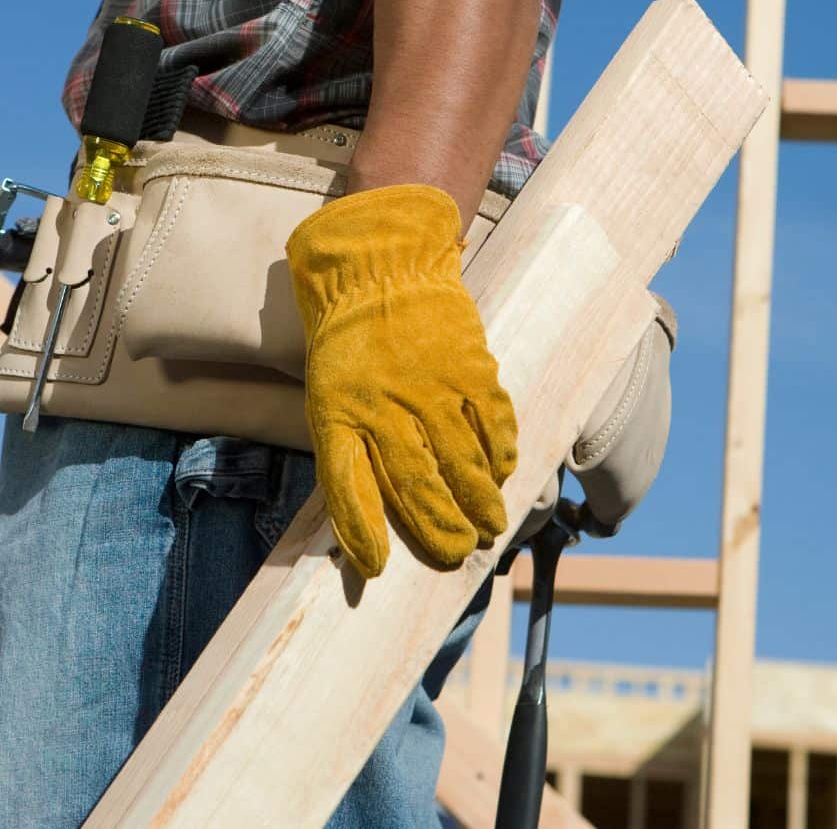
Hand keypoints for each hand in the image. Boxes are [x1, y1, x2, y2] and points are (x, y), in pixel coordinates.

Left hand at [286, 184, 518, 576]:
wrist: (380, 267)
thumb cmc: (350, 346)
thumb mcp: (330, 399)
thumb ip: (348, 455)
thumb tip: (367, 522)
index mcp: (340, 413)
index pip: (347, 486)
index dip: (362, 532)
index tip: (377, 570)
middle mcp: (384, 405)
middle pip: (417, 484)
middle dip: (441, 529)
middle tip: (459, 554)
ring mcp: (430, 385)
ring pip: (463, 460)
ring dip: (481, 500)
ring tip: (493, 527)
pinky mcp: (469, 364)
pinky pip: (493, 420)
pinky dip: (503, 451)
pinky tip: (507, 471)